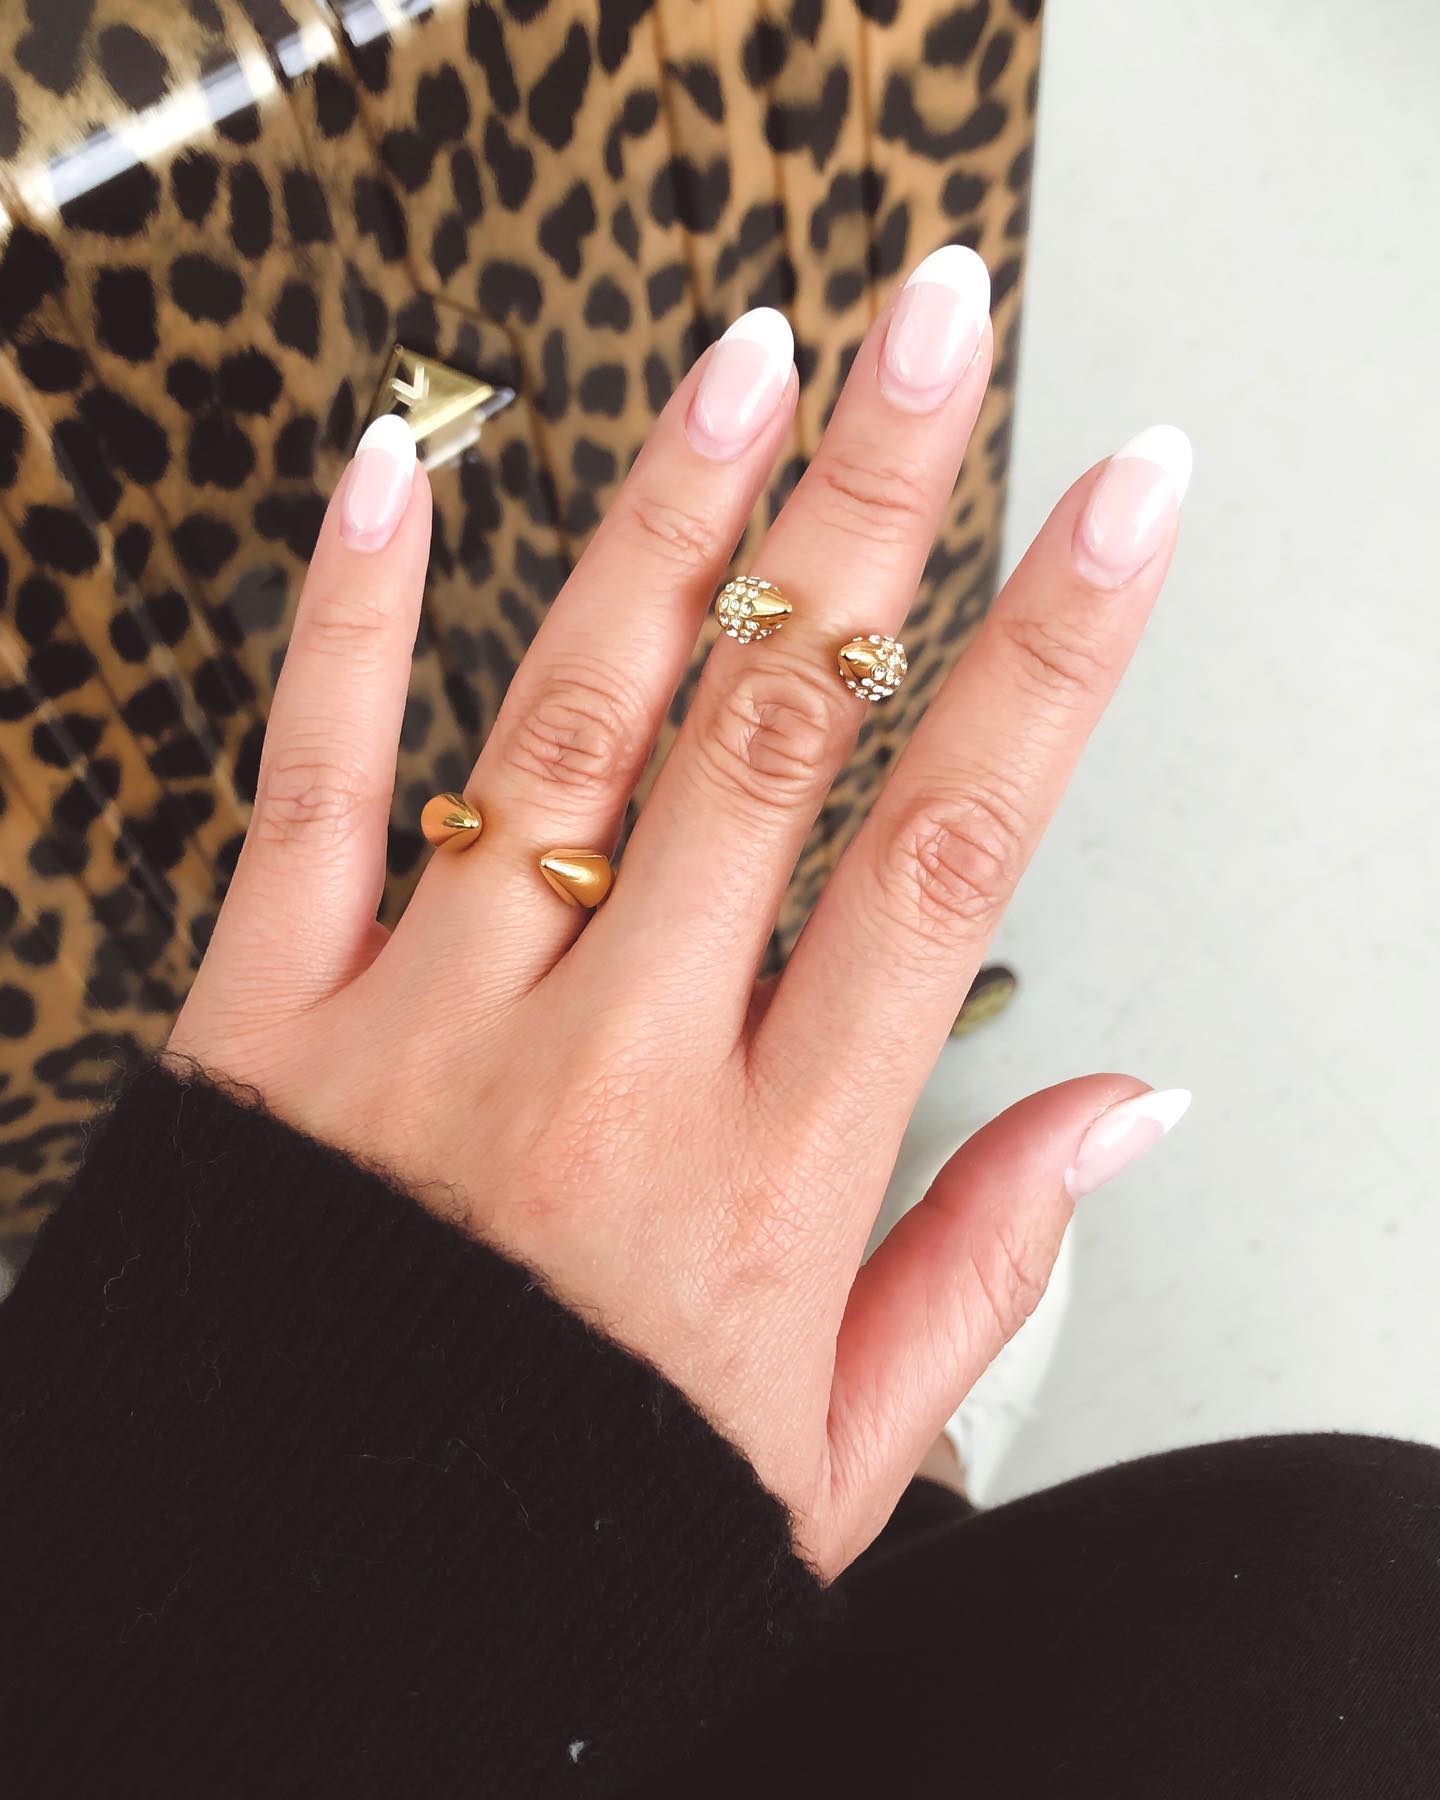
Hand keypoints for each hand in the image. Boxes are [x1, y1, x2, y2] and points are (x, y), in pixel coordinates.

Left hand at [170, 249, 1186, 1575]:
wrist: (284, 1621)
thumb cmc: (559, 1530)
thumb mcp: (824, 1461)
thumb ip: (979, 1267)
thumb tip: (1129, 1104)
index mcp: (763, 1185)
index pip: (946, 864)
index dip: (1052, 659)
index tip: (1124, 502)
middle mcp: (604, 1076)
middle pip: (777, 739)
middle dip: (876, 506)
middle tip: (938, 325)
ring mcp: (419, 1031)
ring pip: (570, 727)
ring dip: (670, 521)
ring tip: (750, 352)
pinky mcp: (258, 1020)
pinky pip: (308, 781)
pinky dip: (349, 617)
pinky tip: (398, 472)